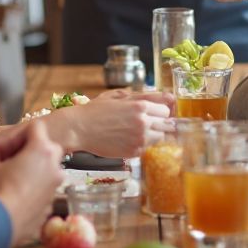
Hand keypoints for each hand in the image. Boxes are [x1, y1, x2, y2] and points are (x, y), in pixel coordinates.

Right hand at [0, 120, 63, 243]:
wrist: (5, 223)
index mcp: (42, 149)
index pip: (36, 127)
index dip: (19, 133)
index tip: (6, 147)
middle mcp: (55, 163)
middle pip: (46, 145)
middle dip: (28, 149)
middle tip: (9, 160)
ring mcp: (57, 182)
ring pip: (48, 166)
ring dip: (33, 168)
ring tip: (12, 178)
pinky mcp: (54, 199)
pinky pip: (46, 185)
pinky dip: (35, 186)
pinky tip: (17, 194)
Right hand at [45, 91, 172, 157]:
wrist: (79, 129)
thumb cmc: (97, 110)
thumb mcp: (119, 96)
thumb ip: (144, 96)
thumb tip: (168, 98)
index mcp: (141, 105)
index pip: (166, 110)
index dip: (160, 111)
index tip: (156, 113)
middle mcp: (144, 122)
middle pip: (167, 124)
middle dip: (159, 122)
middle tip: (146, 122)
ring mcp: (140, 138)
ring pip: (160, 137)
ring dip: (153, 133)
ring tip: (135, 130)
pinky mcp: (134, 151)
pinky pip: (147, 147)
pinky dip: (142, 143)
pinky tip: (128, 138)